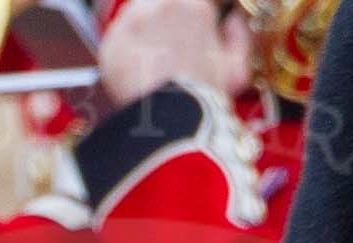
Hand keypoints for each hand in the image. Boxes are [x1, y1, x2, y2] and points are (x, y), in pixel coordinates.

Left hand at [99, 0, 253, 105]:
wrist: (172, 120)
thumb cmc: (204, 97)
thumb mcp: (237, 69)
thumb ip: (239, 37)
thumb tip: (234, 22)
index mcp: (196, 7)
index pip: (188, 5)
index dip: (186, 26)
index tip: (184, 42)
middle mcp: (165, 5)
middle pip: (160, 8)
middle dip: (163, 28)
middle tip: (164, 55)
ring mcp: (136, 21)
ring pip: (137, 21)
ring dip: (142, 38)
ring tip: (149, 66)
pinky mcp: (113, 41)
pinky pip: (116, 43)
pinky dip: (122, 57)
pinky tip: (133, 76)